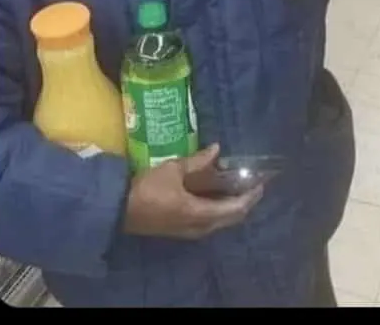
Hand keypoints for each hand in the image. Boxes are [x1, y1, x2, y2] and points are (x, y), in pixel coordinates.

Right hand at [122, 144, 263, 240]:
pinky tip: (218, 193)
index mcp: (199, 213)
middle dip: (244, 201)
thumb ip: (198, 161)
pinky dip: (219, 209)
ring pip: (220, 221)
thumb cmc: (147, 189)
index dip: (250, 197)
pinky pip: (208, 221)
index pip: (234, 209)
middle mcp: (198, 226)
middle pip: (230, 218)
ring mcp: (189, 230)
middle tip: (253, 183)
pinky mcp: (181, 229)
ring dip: (232, 206)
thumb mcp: (173, 170)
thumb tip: (217, 148)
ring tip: (238, 185)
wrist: (118, 211)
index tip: (261, 183)